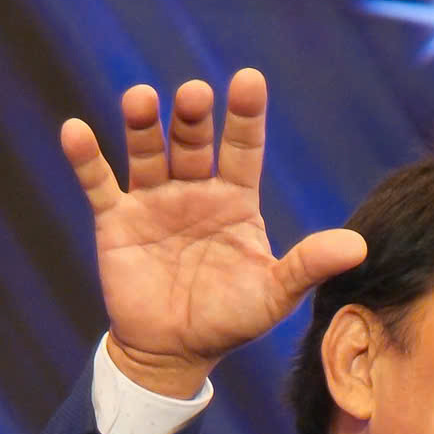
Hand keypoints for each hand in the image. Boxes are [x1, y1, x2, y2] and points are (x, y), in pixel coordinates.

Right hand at [60, 67, 366, 397]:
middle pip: (192, 141)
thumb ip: (308, 265)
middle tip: (194, 95)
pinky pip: (99, 183)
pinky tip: (75, 130)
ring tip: (141, 99)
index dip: (245, 116)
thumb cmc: (228, 321)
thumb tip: (359, 246)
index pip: (242, 147)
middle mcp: (194, 190)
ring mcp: (153, 201)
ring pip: (147, 151)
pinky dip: (86, 158)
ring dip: (142, 124)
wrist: (174, 354)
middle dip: (192, 117)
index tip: (249, 80)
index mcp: (235, 199)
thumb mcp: (272, 295)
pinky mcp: (117, 222)